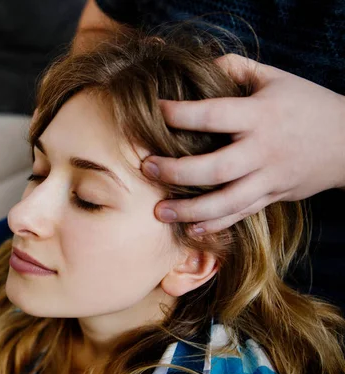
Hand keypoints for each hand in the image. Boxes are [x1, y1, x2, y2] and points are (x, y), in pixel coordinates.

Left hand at [141, 54, 344, 233]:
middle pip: (214, 169)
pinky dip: (216, 225)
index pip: (213, 115)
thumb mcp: (276, 78)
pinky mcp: (272, 196)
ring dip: (189, 210)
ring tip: (158, 212)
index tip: (157, 109)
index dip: (180, 113)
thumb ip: (237, 69)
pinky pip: (241, 214)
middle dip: (176, 172)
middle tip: (147, 168)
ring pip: (226, 202)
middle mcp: (263, 150)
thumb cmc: (307, 104)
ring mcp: (268, 178)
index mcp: (260, 116)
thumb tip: (201, 66)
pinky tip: (191, 229)